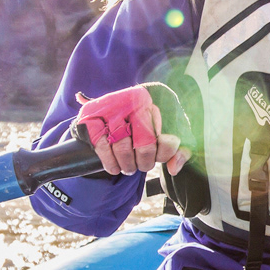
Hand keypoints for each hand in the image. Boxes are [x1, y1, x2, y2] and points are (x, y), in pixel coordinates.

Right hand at [72, 86, 189, 176]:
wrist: (119, 103)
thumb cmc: (150, 119)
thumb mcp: (170, 128)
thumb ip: (179, 149)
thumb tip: (173, 168)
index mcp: (157, 103)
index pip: (167, 138)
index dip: (164, 154)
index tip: (159, 156)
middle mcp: (133, 101)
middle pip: (144, 145)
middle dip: (144, 162)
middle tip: (142, 166)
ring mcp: (111, 107)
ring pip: (122, 147)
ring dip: (127, 165)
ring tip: (129, 167)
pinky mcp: (91, 115)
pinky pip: (101, 145)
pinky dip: (109, 161)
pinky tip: (114, 167)